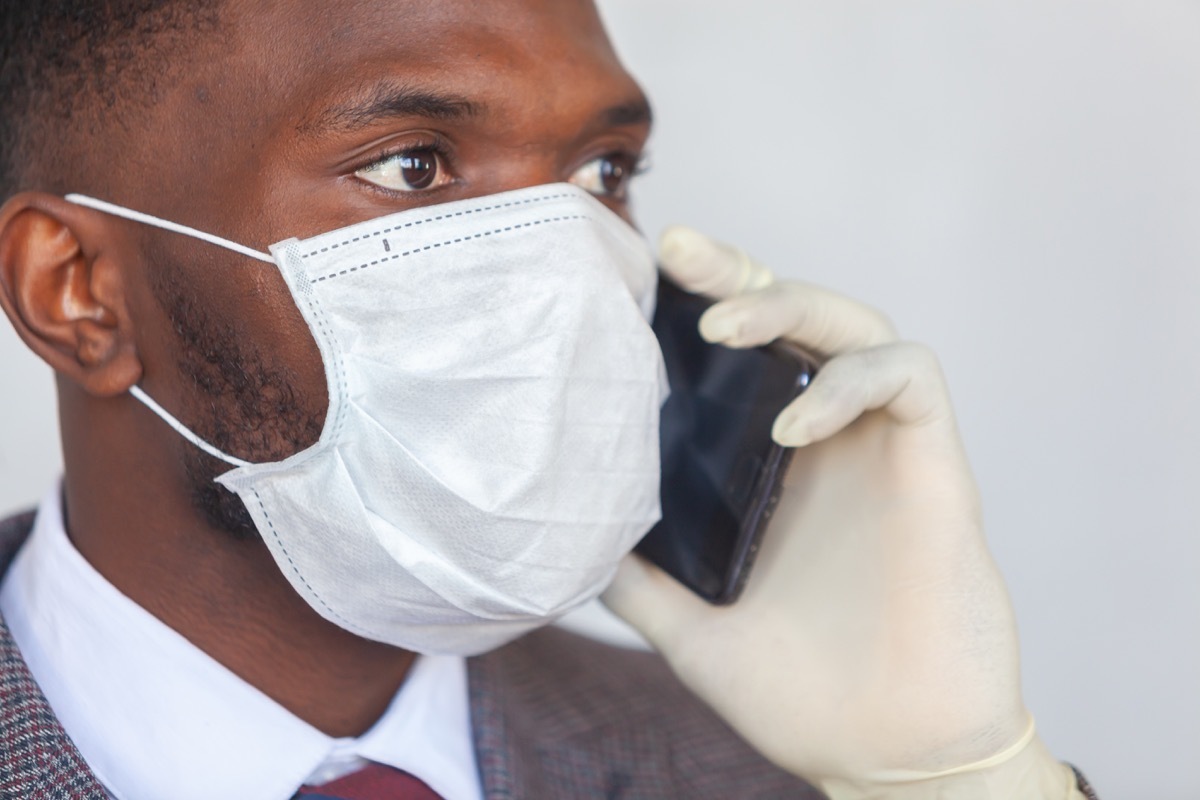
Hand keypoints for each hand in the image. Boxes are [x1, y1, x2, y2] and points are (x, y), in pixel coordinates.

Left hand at [603, 228, 1071, 795]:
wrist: (888, 757)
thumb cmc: (804, 697)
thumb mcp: (694, 634)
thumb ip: (643, 587)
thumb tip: (577, 552)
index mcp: (776, 467)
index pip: (744, 358)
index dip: (704, 305)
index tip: (645, 275)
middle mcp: (829, 442)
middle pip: (796, 315)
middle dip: (740, 274)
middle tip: (678, 252)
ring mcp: (884, 447)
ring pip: (858, 323)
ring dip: (791, 307)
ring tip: (722, 330)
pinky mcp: (937, 464)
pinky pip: (909, 378)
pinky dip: (849, 382)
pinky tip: (791, 426)